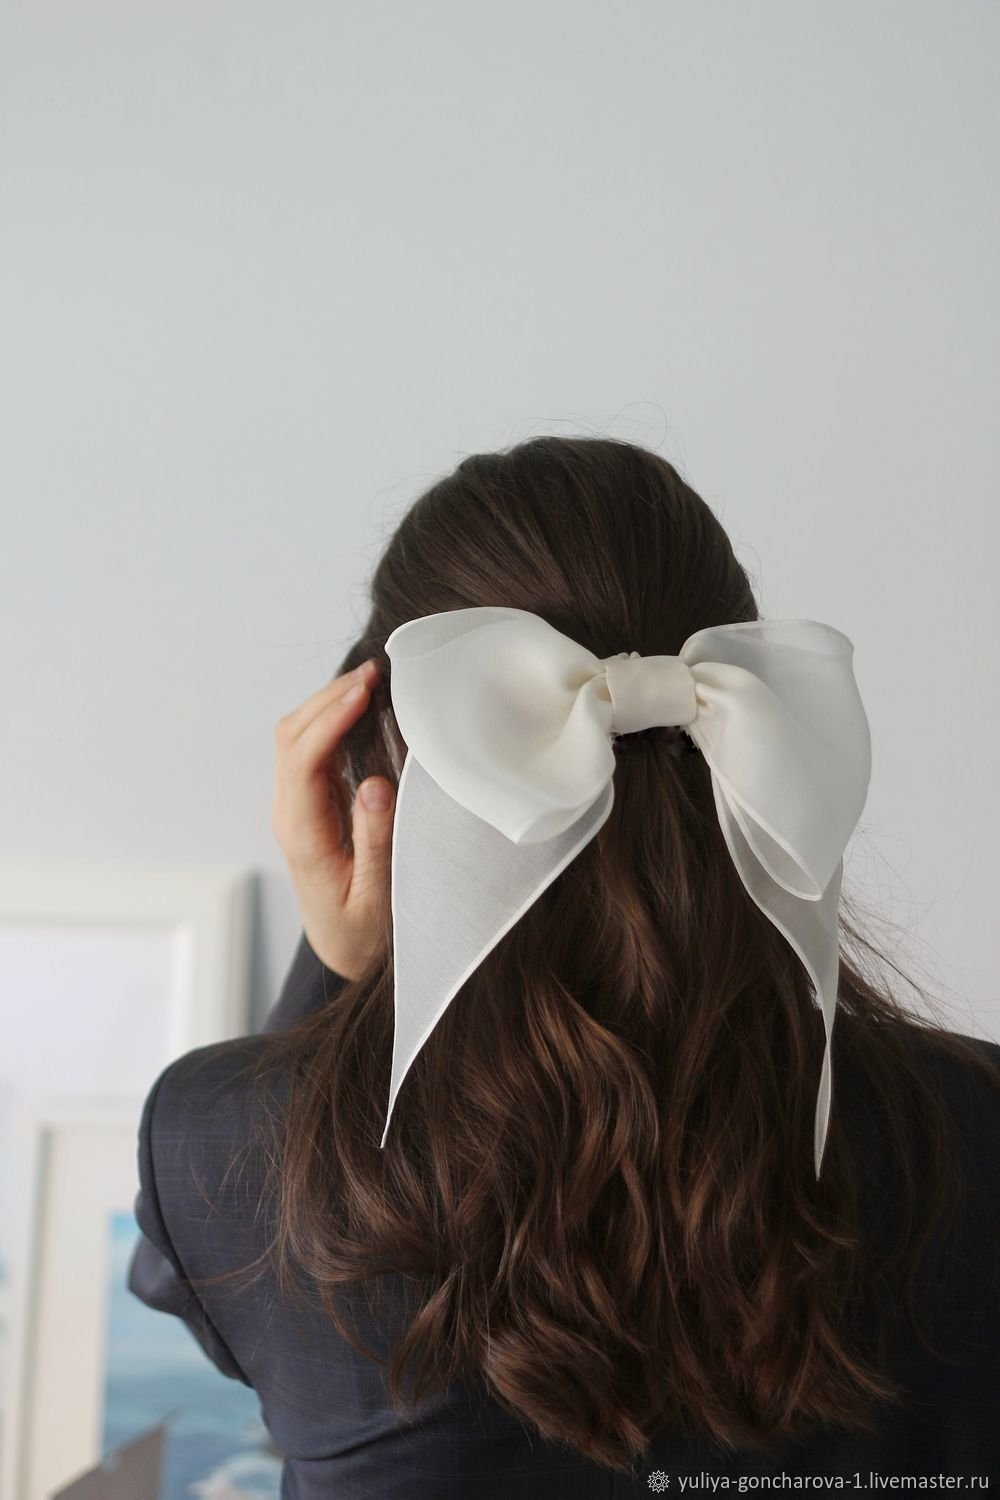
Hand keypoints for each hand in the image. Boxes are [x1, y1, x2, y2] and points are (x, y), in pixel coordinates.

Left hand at [272, 658, 395, 980]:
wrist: (344, 952)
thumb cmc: (365, 931)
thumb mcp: (377, 898)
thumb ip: (376, 843)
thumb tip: (375, 784)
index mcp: (303, 836)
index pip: (304, 760)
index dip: (332, 719)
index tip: (367, 691)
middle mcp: (291, 815)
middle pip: (292, 736)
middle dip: (330, 697)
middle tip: (377, 670)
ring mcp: (296, 807)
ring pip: (296, 736)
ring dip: (329, 701)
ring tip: (372, 678)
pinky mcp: (311, 803)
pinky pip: (311, 748)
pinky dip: (333, 718)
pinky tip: (363, 705)